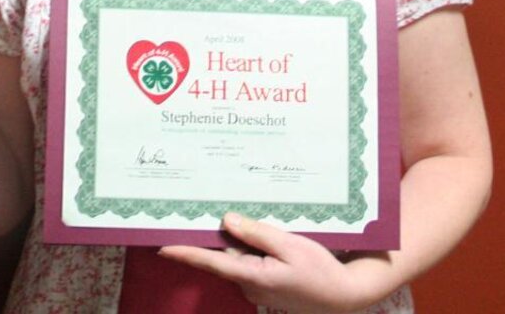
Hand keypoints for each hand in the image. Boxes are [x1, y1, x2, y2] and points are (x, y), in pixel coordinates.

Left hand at [160, 213, 366, 313]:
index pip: (211, 262)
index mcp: (252, 276)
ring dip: (229, 238)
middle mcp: (249, 283)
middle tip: (188, 210)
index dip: (184, 253)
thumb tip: (226, 221)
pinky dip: (244, 244)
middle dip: (206, 236)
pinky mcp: (265, 281)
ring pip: (235, 256)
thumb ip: (256, 233)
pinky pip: (247, 259)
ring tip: (220, 210)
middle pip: (221, 256)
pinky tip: (249, 226)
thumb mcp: (290, 245)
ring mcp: (256, 285)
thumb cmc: (319, 270)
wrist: (344, 295)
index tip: (160, 245)